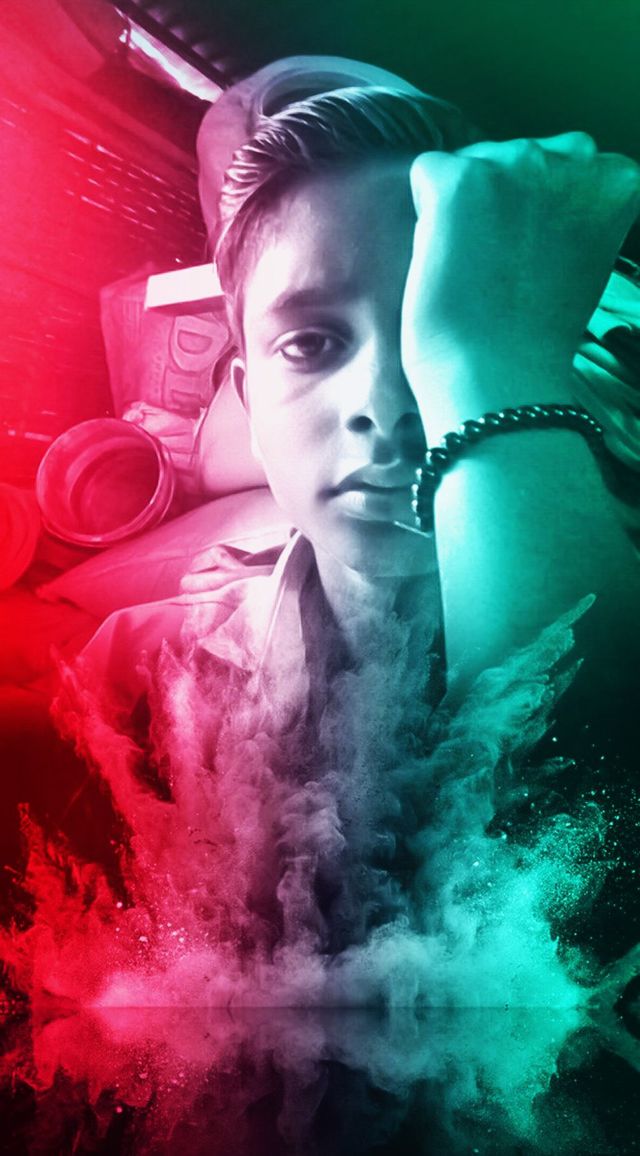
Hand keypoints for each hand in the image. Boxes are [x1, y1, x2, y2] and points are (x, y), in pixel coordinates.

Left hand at [401, 133, 639, 439]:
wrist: (500, 374)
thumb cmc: (539, 337)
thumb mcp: (586, 257)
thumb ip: (573, 214)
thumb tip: (536, 196)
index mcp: (615, 180)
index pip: (570, 162)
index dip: (540, 210)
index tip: (537, 254)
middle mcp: (571, 156)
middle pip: (519, 156)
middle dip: (505, 198)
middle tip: (502, 266)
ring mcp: (512, 162)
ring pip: (474, 163)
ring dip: (467, 204)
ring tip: (476, 267)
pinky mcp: (456, 179)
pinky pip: (428, 174)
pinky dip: (426, 213)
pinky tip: (446, 258)